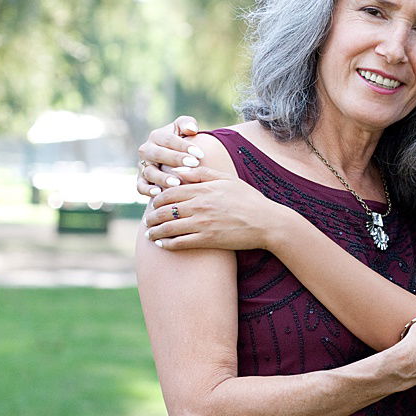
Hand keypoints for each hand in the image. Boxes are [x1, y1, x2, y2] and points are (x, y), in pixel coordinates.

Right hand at [136, 115, 200, 197]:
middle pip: (158, 154)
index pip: (169, 139)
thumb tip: (191, 129)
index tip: (200, 153)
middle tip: (193, 164)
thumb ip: (187, 123)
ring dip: (162, 178)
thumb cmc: (181, 141)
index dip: (184, 146)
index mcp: (156, 136)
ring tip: (177, 182)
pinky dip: (147, 190)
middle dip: (176, 159)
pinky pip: (141, 186)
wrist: (172, 158)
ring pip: (150, 172)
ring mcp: (143, 166)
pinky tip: (159, 193)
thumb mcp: (183, 129)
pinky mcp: (142, 180)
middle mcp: (147, 151)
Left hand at [144, 174, 289, 251]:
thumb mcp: (227, 179)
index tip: (153, 204)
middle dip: (152, 216)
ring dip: (155, 231)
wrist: (267, 222)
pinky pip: (180, 243)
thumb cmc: (249, 199)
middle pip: (165, 210)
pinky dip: (167, 244)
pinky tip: (162, 245)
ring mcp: (203, 223)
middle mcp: (200, 205)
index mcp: (203, 189)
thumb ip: (202, 173)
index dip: (156, 198)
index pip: (169, 192)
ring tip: (150, 234)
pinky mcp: (208, 240)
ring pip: (169, 227)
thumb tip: (180, 170)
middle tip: (148, 220)